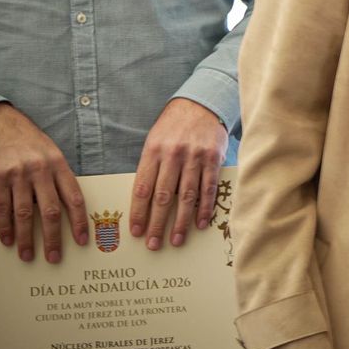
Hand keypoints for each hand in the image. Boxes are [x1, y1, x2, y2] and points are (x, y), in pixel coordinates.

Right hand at [0, 103, 86, 263]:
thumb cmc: (26, 139)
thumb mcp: (50, 152)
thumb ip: (57, 177)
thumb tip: (65, 207)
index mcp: (59, 164)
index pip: (74, 197)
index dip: (79, 221)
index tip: (82, 240)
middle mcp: (40, 170)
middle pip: (50, 210)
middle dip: (53, 237)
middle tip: (54, 257)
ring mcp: (18, 174)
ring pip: (24, 213)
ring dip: (26, 238)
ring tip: (27, 255)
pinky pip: (3, 207)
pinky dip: (5, 226)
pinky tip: (7, 239)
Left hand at [130, 98, 227, 249]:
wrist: (201, 104)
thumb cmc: (173, 127)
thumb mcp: (154, 141)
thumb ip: (151, 167)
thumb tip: (144, 201)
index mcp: (153, 151)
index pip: (142, 188)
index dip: (138, 213)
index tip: (135, 231)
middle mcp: (173, 155)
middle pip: (163, 196)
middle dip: (157, 224)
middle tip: (153, 244)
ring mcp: (195, 157)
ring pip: (186, 196)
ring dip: (181, 221)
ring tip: (177, 240)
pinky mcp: (213, 159)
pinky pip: (208, 188)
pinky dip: (204, 207)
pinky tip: (200, 223)